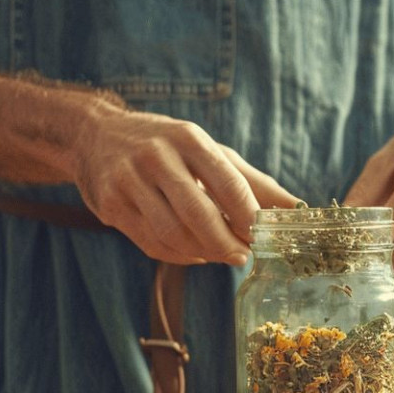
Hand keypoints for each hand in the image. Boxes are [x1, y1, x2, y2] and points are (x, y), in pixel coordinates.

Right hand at [72, 108, 299, 264]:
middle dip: (226, 243)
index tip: (264, 238)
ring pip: (173, 234)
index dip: (249, 217)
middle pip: (198, 214)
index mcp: (188, 139)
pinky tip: (194, 253)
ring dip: (203, 253)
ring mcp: (128, 181)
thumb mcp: (210, 152)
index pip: (228, 183)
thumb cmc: (168, 146)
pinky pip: (152, 244)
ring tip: (220, 254)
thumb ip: (254, 182)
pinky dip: (179, 256)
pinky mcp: (110, 205)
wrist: (95, 135)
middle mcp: (156, 157)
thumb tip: (299, 209)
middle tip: (243, 257)